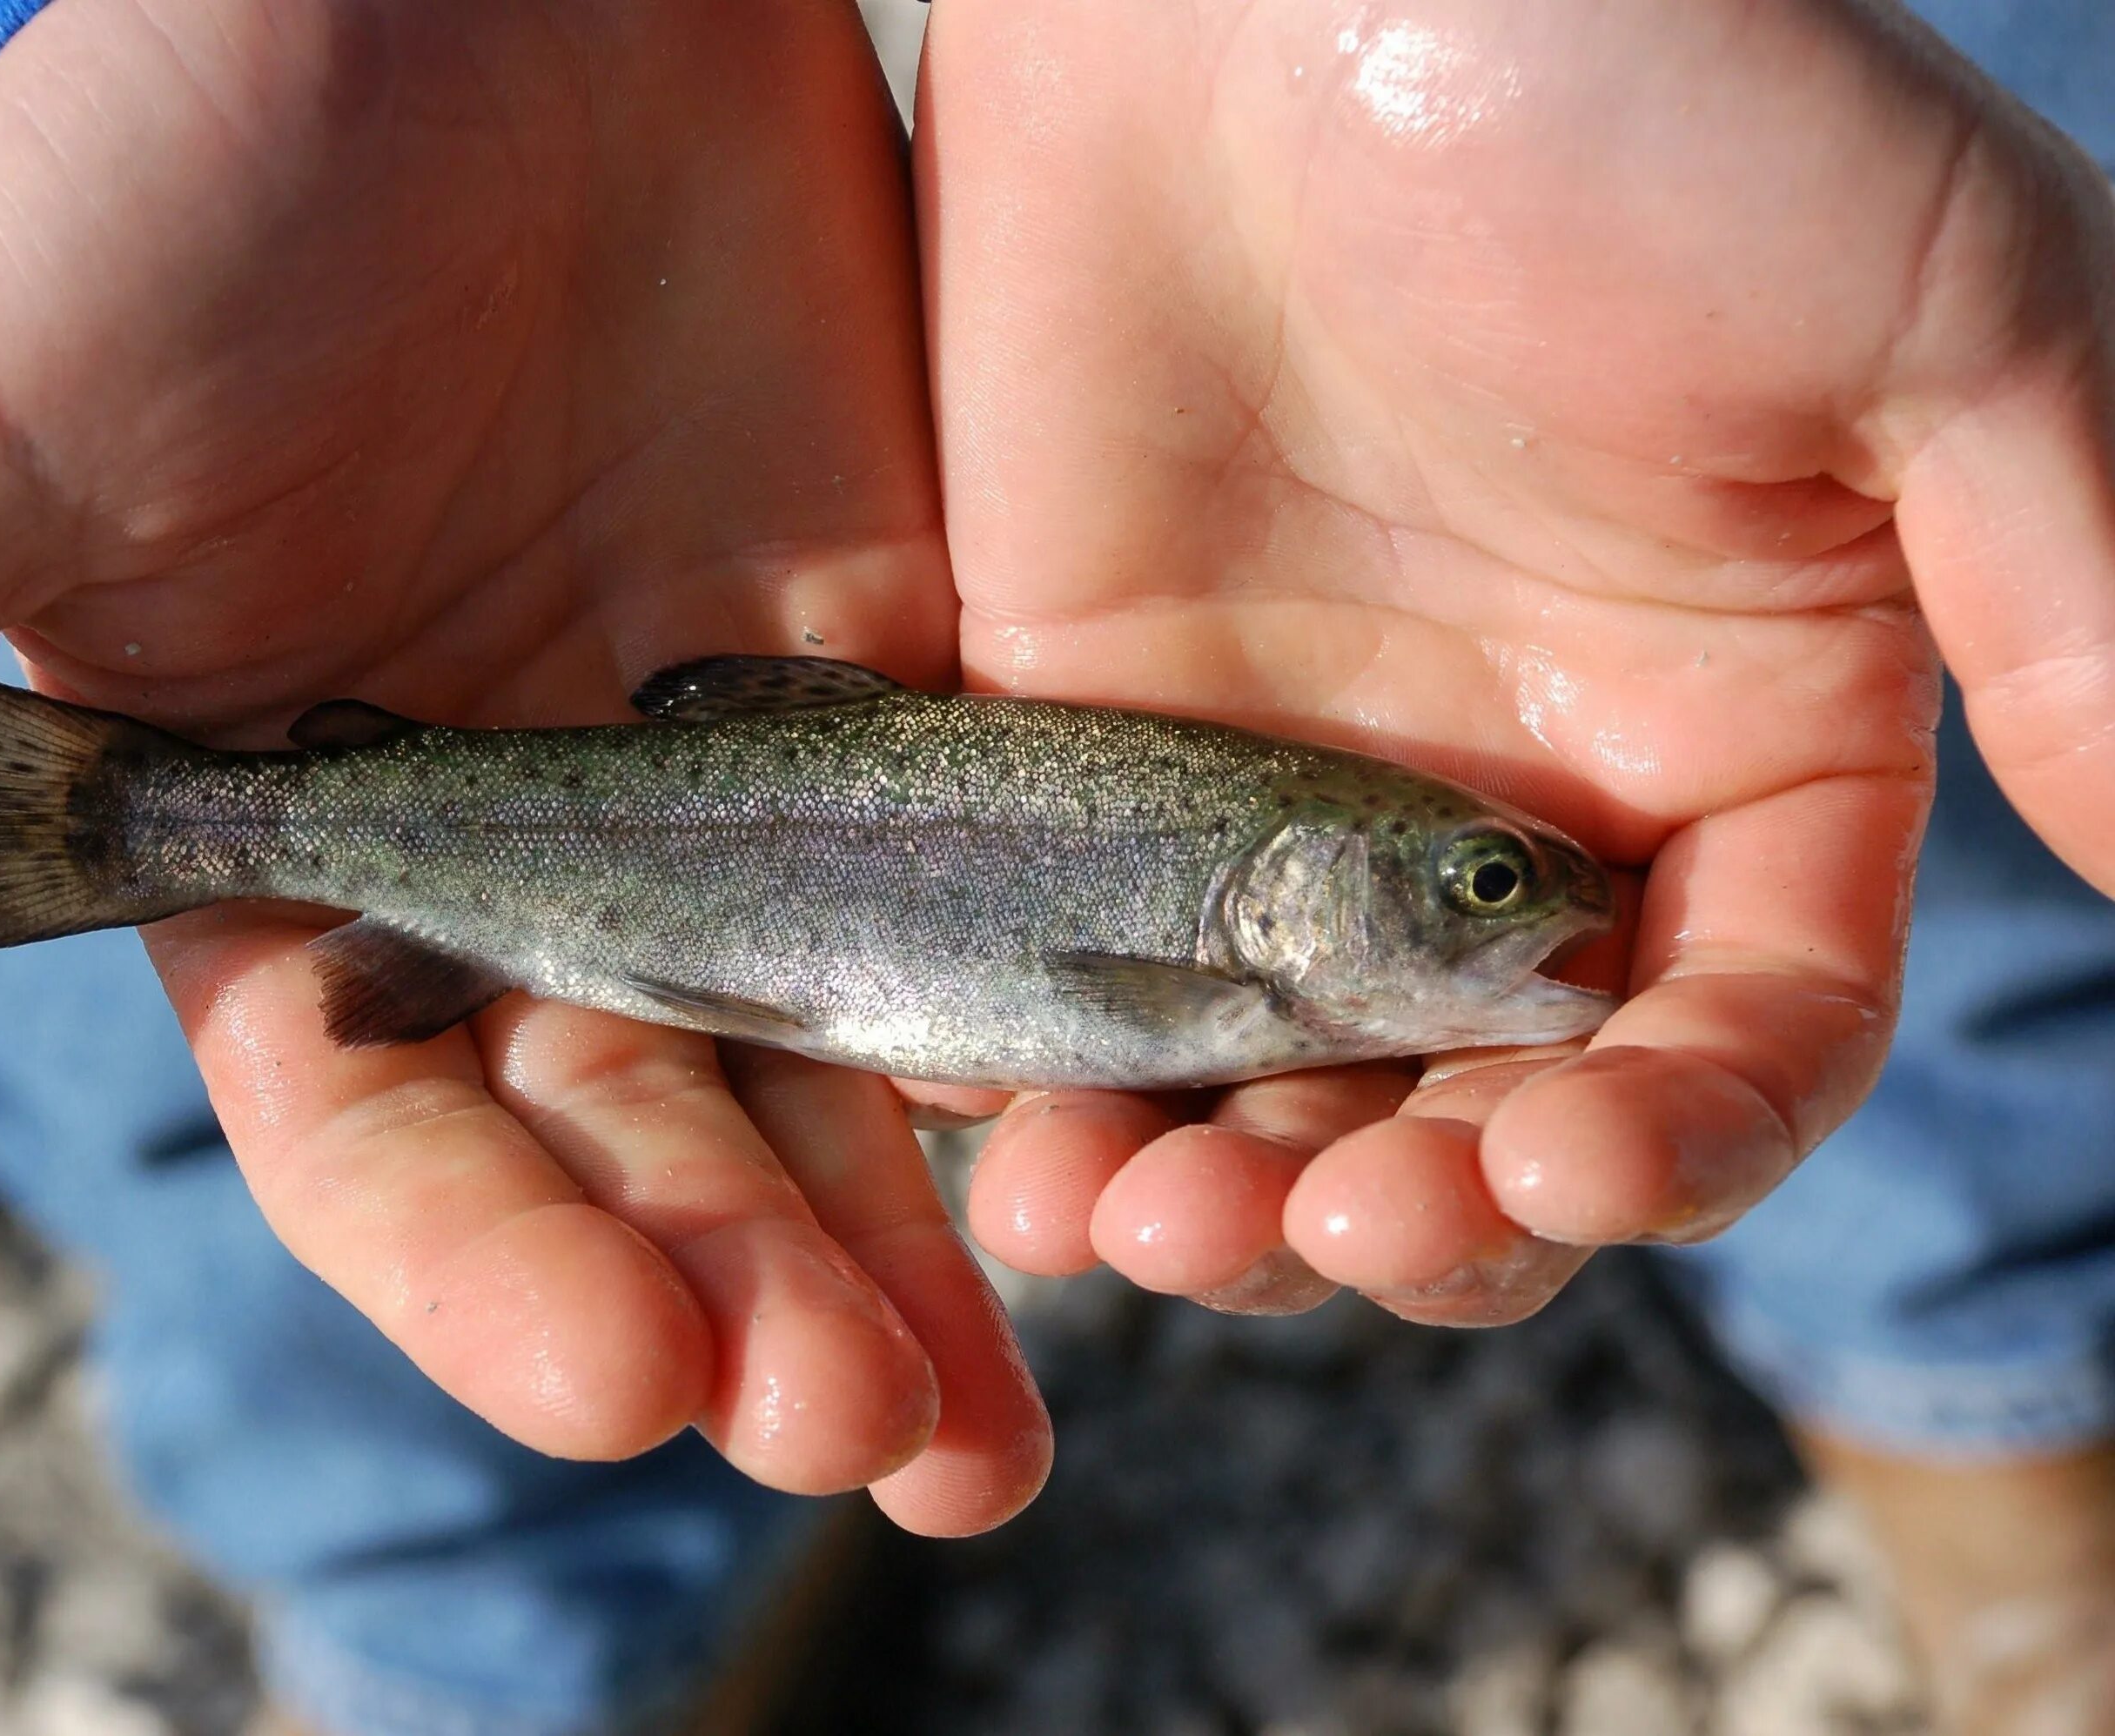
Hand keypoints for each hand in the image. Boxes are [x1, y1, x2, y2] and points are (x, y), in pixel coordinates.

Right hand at [0, 0, 1048, 1532]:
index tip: (613, 1379)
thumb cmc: (162, 161)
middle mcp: (507, 870)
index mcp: (279, 861)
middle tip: (855, 1439)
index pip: (375, 1146)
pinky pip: (983, 909)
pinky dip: (1041, 1051)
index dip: (483, 1277)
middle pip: (627, 1157)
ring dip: (899, 1258)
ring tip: (979, 1435)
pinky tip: (1123, 1175)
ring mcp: (719, 791)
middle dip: (732, 1306)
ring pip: (815, 1080)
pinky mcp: (897, 690)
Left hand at [918, 0, 2114, 1322]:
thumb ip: (2081, 611)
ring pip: (1268, 1084)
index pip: (1734, 1041)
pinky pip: (1071, 968)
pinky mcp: (1089, 738)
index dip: (1666, 1142)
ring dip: (1217, 1198)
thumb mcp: (1940, 322)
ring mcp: (1286, 786)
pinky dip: (1040, 1084)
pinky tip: (1001, 1158)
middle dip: (1416, 1211)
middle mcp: (1511, 807)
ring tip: (1132, 1228)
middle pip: (1482, 1116)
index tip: (1566, 1164)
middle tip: (1321, 1229)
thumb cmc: (1650, 80)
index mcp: (1742, 751)